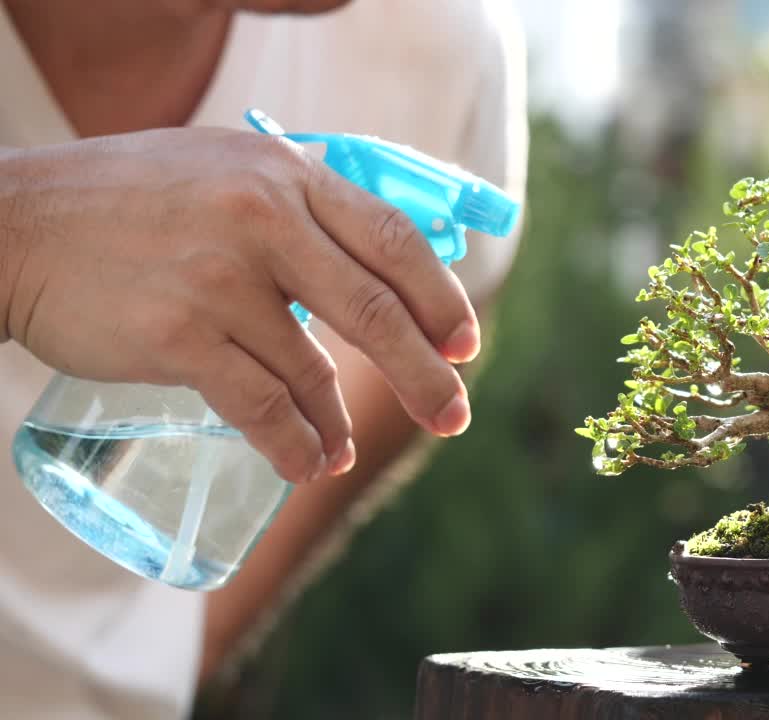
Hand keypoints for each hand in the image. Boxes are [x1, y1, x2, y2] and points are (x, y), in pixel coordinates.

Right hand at [0, 129, 477, 483]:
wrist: (15, 226)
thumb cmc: (128, 200)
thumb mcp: (226, 167)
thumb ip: (298, 204)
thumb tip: (377, 259)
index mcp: (285, 174)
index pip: (393, 238)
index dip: (441, 298)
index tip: (465, 344)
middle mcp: (262, 218)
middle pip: (374, 310)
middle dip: (426, 374)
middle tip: (454, 416)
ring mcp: (220, 279)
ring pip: (314, 370)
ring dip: (342, 424)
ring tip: (344, 451)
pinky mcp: (179, 336)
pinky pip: (262, 407)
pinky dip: (294, 444)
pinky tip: (306, 462)